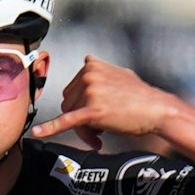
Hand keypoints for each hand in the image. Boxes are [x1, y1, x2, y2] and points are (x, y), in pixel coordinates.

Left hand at [27, 56, 181, 151]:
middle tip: (100, 130)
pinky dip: (51, 128)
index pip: (72, 90)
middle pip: (68, 103)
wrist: (157, 109)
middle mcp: (87, 75)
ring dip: (84, 130)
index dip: (81, 106)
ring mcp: (89, 91)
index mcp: (90, 65)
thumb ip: (100, 69)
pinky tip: (37, 134)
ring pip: (70, 116)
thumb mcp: (118, 73)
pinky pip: (67, 121)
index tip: (96, 115)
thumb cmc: (140, 95)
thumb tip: (87, 59)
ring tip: (101, 135)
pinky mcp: (92, 110)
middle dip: (81, 118)